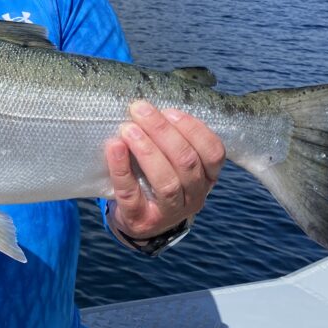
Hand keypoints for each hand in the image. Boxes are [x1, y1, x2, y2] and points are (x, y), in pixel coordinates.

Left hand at [106, 100, 224, 239]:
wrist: (140, 221)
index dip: (193, 129)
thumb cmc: (156, 180)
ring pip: (166, 181)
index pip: (213, 153)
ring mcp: (170, 212)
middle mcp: (194, 197)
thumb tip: (150, 106)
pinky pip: (132, 193)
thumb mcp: (173, 162)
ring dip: (147, 150)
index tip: (169, 110)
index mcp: (207, 178)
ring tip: (128, 129)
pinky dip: (121, 168)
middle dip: (163, 132)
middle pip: (187, 162)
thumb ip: (171, 139)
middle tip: (140, 110)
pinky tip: (114, 147)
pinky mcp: (141, 220)